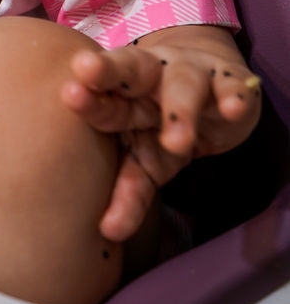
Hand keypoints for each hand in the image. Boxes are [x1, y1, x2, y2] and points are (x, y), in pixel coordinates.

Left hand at [61, 25, 260, 242]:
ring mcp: (191, 76)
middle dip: (108, 71)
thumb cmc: (166, 127)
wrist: (217, 94)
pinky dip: (235, 98)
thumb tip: (109, 233)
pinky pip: (232, 89)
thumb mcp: (146, 158)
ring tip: (176, 141)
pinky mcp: (229, 83)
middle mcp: (152, 76)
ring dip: (179, 111)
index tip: (68, 94)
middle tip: (85, 72)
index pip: (102, 94)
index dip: (89, 99)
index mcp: (124, 92)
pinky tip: (233, 108)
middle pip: (128, 69)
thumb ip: (128, 192)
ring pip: (183, 85)